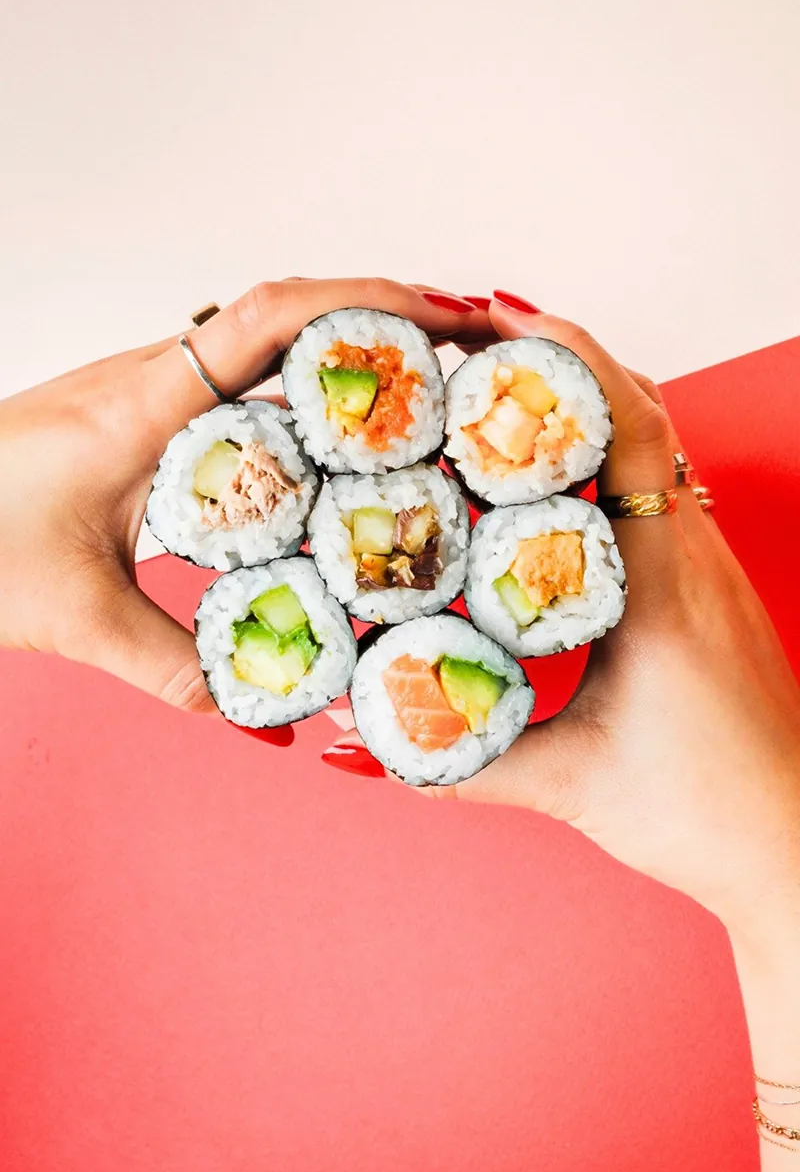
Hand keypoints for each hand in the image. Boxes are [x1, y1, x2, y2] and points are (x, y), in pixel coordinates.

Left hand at [0, 278, 490, 743]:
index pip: (266, 321)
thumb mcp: (73, 616)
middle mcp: (151, 378)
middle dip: (389, 319)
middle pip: (290, 315)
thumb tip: (265, 718)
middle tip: (473, 349)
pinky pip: (245, 382)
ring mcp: (149, 390)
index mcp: (140, 407)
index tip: (442, 318)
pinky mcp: (146, 415)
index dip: (364, 308)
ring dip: (353, 350)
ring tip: (435, 383)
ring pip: (270, 344)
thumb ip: (172, 669)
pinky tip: (346, 433)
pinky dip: (310, 389)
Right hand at [329, 294, 799, 938]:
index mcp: (663, 589)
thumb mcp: (571, 787)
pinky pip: (660, 484)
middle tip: (474, 342)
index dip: (566, 361)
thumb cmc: (707, 816)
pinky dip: (605, 449)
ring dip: (586, 398)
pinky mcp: (709, 585)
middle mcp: (696, 557)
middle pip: (642, 411)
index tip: (495, 325)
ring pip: (658, 440)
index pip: (629, 432)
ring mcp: (710, 566)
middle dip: (561, 358)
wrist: (799, 846)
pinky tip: (552, 470)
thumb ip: (459, 759)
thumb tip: (361, 742)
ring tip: (503, 386)